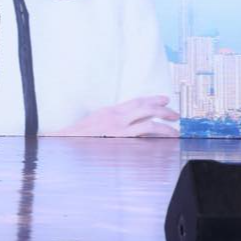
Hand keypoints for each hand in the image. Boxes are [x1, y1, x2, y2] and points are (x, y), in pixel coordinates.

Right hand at [56, 95, 178, 136]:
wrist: (65, 142)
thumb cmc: (78, 136)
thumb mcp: (94, 122)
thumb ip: (109, 120)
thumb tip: (124, 123)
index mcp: (110, 111)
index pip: (135, 101)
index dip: (152, 99)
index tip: (164, 99)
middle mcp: (116, 117)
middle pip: (145, 108)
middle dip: (163, 109)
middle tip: (175, 114)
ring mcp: (119, 128)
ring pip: (149, 121)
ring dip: (165, 125)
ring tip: (175, 129)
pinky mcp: (121, 139)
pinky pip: (144, 134)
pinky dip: (156, 135)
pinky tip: (164, 140)